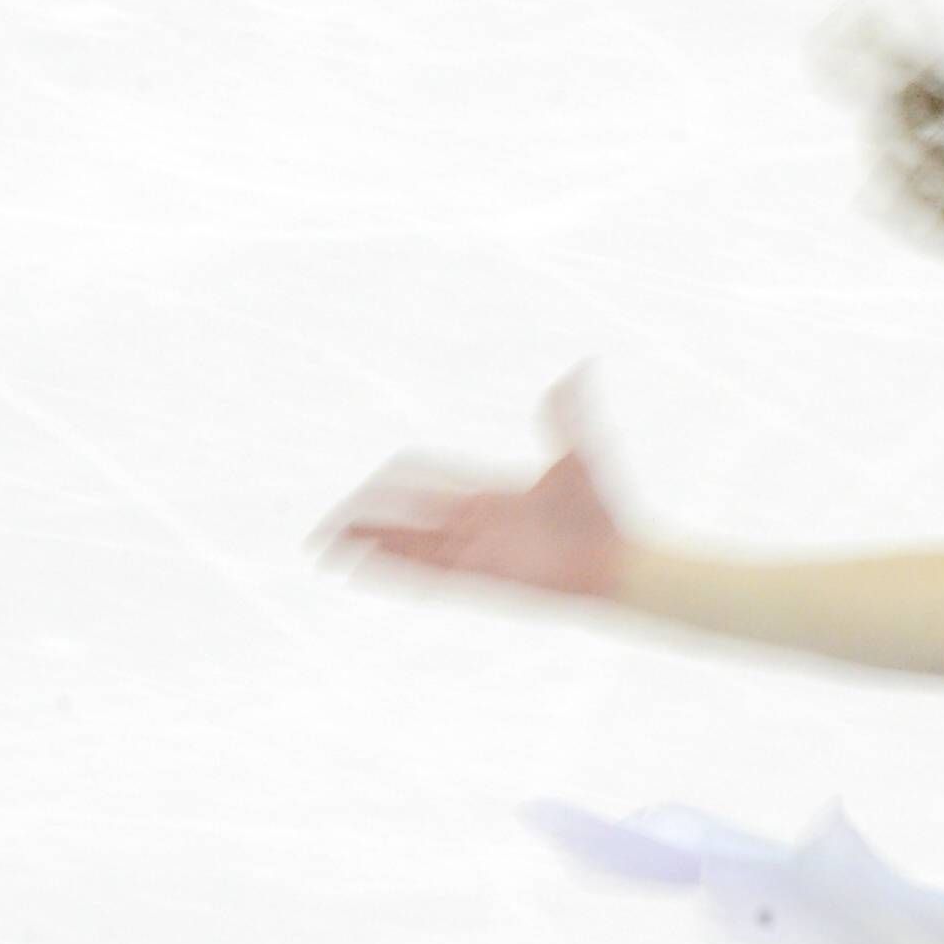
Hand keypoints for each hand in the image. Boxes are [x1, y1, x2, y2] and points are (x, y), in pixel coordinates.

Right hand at [323, 364, 629, 600]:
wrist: (618, 559)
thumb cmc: (600, 509)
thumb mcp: (580, 455)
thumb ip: (571, 415)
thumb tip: (580, 368)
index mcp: (485, 490)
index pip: (424, 479)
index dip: (393, 484)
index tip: (367, 491)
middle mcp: (473, 520)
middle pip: (403, 516)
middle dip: (363, 520)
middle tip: (324, 531)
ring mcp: (474, 549)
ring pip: (406, 545)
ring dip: (367, 547)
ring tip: (326, 551)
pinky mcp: (480, 575)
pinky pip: (426, 575)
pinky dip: (391, 571)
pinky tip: (360, 570)